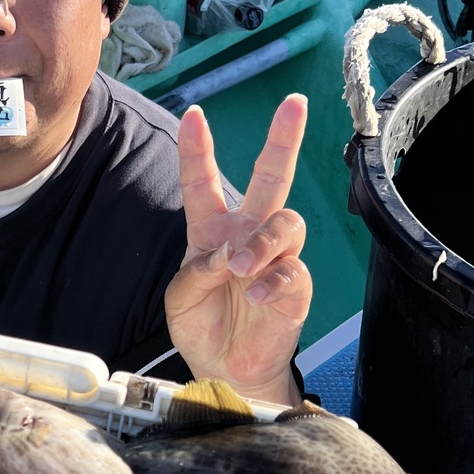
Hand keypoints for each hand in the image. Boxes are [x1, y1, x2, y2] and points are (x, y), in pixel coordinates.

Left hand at [164, 93, 311, 404]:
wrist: (224, 369)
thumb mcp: (179, 300)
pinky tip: (255, 294)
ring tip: (241, 268)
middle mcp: (247, 234)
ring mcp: (275, 258)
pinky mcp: (294, 286)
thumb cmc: (201, 327)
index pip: (203, 183)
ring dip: (263, 242)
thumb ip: (194, 274)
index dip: (197, 149)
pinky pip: (293, 270)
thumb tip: (226, 255)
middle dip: (282, 139)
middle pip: (270, 177)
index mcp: (212, 230)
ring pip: (286, 222)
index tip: (194, 115)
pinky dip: (272, 281)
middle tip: (294, 105)